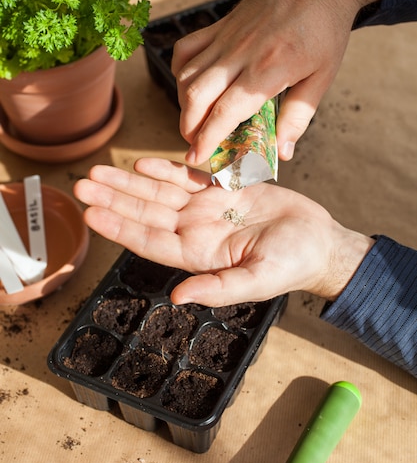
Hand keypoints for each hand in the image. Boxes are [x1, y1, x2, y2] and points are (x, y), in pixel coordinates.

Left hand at [74, 158, 373, 306]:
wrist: (318, 242)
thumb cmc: (293, 264)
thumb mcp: (260, 280)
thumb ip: (219, 288)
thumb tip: (179, 297)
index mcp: (199, 255)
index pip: (150, 241)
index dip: (120, 227)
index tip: (91, 214)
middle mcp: (196, 232)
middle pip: (146, 213)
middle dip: (114, 198)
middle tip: (82, 183)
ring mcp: (207, 210)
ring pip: (159, 193)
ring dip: (129, 182)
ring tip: (99, 170)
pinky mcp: (223, 191)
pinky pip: (187, 179)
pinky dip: (165, 171)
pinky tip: (142, 164)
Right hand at [172, 0, 385, 165]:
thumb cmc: (326, 28)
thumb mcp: (323, 77)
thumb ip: (298, 117)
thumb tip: (283, 153)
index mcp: (269, 69)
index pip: (226, 111)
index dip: (207, 138)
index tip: (197, 156)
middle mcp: (241, 52)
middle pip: (197, 95)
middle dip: (189, 127)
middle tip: (195, 144)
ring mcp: (227, 36)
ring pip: (187, 74)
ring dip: (184, 104)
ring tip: (195, 121)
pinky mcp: (221, 24)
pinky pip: (187, 48)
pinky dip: (180, 71)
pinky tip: (190, 85)